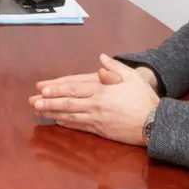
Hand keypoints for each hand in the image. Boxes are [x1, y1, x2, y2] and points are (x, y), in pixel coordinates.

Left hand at [29, 54, 159, 145]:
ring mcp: (97, 118)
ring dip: (53, 113)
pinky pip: (80, 126)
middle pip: (67, 101)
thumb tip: (101, 57)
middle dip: (48, 101)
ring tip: (38, 112)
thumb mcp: (132, 76)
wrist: (155, 122)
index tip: (42, 88)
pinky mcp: (101, 130)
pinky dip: (67, 123)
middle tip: (32, 102)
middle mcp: (96, 103)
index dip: (56, 87)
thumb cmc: (144, 98)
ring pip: (70, 115)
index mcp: (101, 88)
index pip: (73, 86)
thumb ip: (115, 66)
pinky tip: (57, 121)